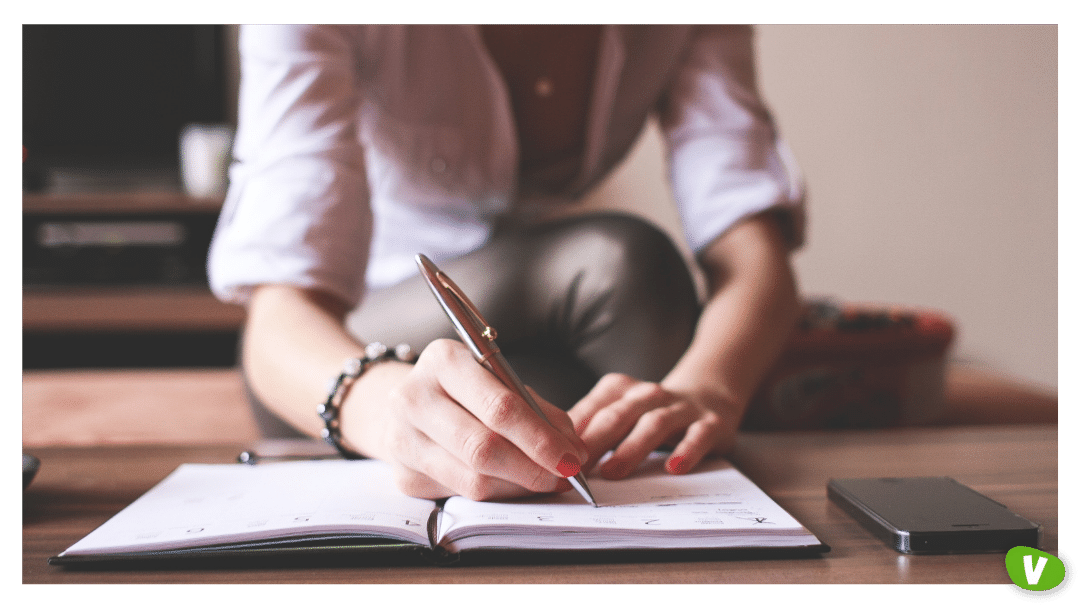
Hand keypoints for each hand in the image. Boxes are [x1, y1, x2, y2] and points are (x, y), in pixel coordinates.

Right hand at [342, 339, 588, 500]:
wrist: (412, 401)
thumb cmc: (467, 389)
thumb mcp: (500, 380)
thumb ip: (537, 409)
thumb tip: (573, 450)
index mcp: (444, 361)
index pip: (499, 407)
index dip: (541, 438)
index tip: (572, 457)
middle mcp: (414, 398)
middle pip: (483, 448)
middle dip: (533, 469)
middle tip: (564, 476)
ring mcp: (402, 440)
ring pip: (473, 480)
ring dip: (519, 486)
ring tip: (545, 481)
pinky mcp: (403, 476)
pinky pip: (462, 495)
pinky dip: (497, 494)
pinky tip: (513, 484)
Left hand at [568, 373, 737, 478]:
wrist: (708, 395)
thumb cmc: (649, 413)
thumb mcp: (618, 413)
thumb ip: (590, 429)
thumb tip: (547, 454)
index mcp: (618, 390)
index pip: (590, 410)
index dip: (569, 435)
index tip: (551, 458)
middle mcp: (647, 395)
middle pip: (616, 416)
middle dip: (593, 443)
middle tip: (574, 469)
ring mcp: (679, 408)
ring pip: (653, 425)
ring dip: (631, 449)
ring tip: (613, 471)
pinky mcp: (708, 423)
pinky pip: (697, 437)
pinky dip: (686, 451)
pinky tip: (674, 467)